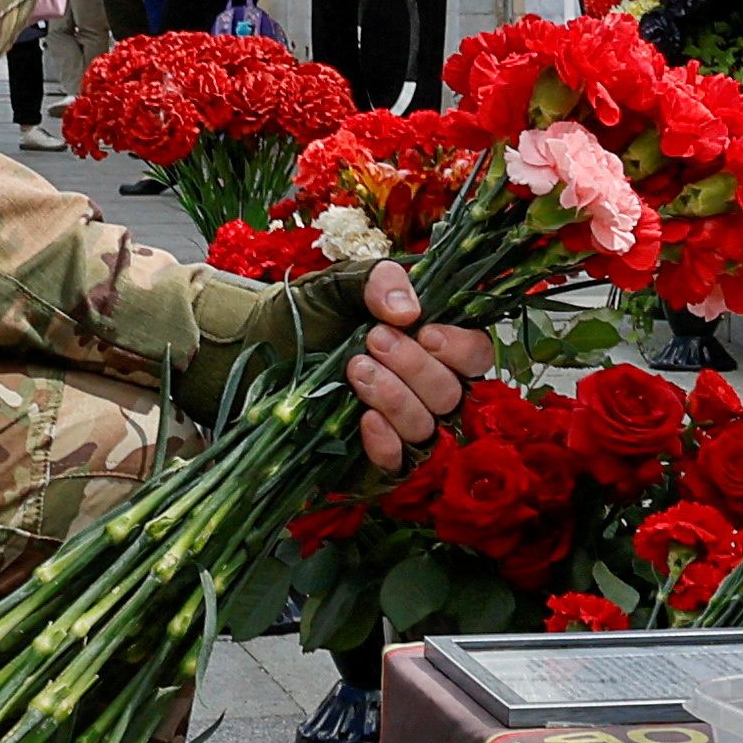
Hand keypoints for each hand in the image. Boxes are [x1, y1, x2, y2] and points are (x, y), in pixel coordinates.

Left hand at [335, 259, 492, 473]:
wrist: (265, 347)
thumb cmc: (314, 315)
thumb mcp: (340, 285)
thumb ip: (377, 280)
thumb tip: (408, 310)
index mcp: (434, 343)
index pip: (476, 354)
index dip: (459, 348)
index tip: (424, 332)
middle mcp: (428, 387)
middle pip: (452, 391)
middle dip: (414, 366)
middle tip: (374, 339)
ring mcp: (404, 423)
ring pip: (427, 426)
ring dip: (395, 398)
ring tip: (356, 369)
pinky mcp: (377, 453)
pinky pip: (399, 461)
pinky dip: (387, 442)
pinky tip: (365, 419)